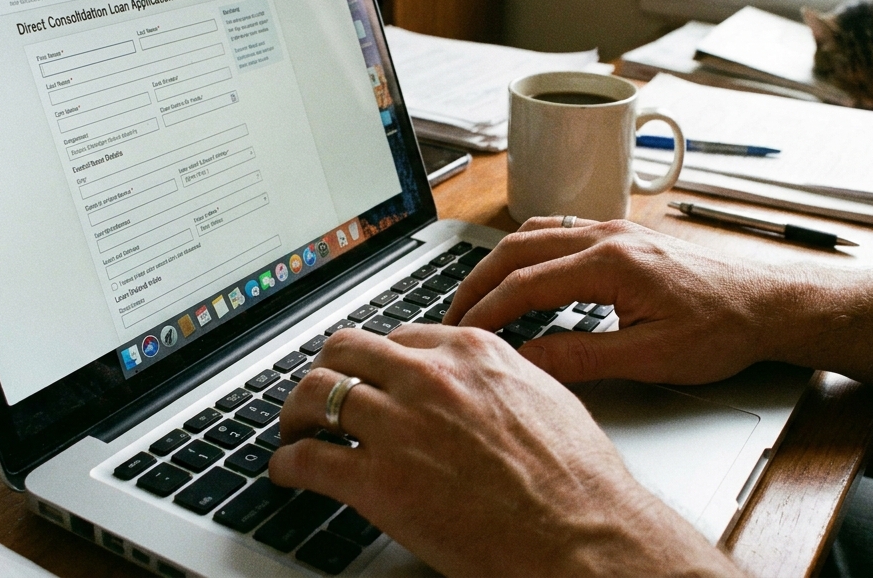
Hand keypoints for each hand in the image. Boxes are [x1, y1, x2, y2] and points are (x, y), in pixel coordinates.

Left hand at [269, 325, 738, 576]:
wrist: (585, 536)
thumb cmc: (578, 481)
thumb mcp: (545, 398)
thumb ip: (497, 379)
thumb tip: (475, 384)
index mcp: (472, 352)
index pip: (397, 337)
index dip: (374, 362)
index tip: (366, 377)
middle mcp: (431, 378)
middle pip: (345, 351)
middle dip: (326, 373)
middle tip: (318, 397)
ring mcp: (401, 426)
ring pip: (316, 395)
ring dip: (295, 413)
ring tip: (292, 431)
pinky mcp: (379, 481)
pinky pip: (307, 459)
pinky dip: (287, 464)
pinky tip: (288, 472)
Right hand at [442, 218, 802, 384]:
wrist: (770, 305)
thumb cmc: (723, 330)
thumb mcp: (651, 358)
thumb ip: (582, 357)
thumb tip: (527, 361)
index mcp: (611, 263)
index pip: (525, 283)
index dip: (485, 311)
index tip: (459, 334)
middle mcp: (608, 236)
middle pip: (518, 249)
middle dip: (477, 282)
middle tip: (450, 316)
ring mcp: (616, 230)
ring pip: (536, 234)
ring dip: (499, 263)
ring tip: (476, 297)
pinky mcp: (625, 237)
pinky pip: (559, 234)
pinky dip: (527, 253)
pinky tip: (523, 275)